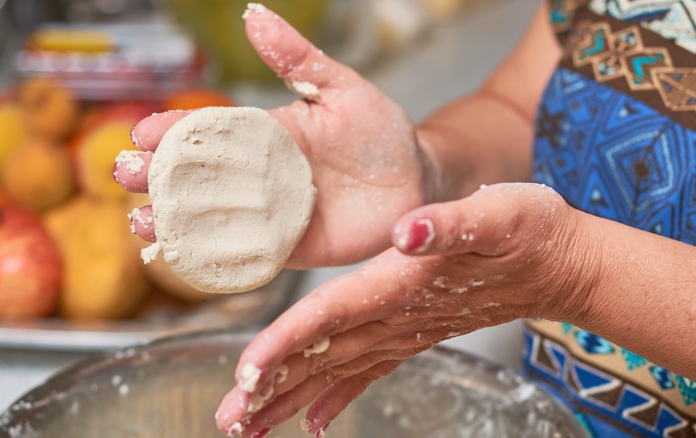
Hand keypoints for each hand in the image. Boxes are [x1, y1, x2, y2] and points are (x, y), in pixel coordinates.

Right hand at [114, 4, 433, 268]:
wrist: (416, 184)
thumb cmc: (381, 132)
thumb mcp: (341, 89)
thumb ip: (299, 59)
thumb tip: (254, 13)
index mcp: (265, 134)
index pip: (209, 131)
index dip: (173, 132)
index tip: (143, 132)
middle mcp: (259, 175)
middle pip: (196, 177)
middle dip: (156, 176)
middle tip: (124, 174)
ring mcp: (269, 214)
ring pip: (208, 219)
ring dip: (171, 221)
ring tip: (139, 222)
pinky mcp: (286, 249)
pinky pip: (243, 254)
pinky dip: (211, 257)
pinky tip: (182, 257)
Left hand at [214, 183, 598, 436]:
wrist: (562, 266)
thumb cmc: (531, 232)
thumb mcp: (498, 213)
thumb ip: (449, 224)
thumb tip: (407, 231)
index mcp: (404, 283)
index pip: (333, 316)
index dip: (289, 343)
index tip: (247, 374)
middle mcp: (399, 316)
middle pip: (324, 355)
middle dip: (273, 388)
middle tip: (228, 421)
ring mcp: (407, 331)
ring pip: (338, 369)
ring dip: (292, 397)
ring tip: (250, 426)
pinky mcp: (415, 333)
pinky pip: (368, 370)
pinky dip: (337, 395)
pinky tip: (313, 419)